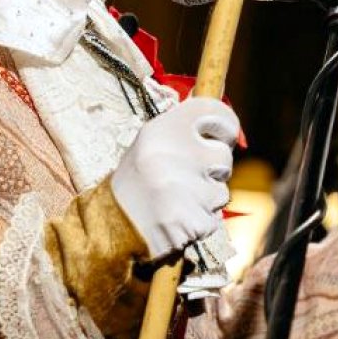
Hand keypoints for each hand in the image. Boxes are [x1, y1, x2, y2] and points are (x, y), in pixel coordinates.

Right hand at [111, 96, 239, 259]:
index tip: (223, 135)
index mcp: (160, 130)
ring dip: (206, 200)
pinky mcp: (194, 219)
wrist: (112, 229)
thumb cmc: (134, 186)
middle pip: (223, 156)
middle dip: (214, 170)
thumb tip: (217, 121)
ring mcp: (186, 189)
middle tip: (187, 179)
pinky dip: (201, 222)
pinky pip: (215, 218)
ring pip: (221, 191)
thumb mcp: (147, 145)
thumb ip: (180, 131)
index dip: (225, 124)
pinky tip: (178, 221)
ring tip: (176, 202)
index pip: (211, 109)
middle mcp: (174, 154)